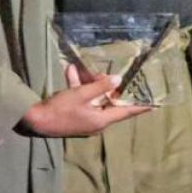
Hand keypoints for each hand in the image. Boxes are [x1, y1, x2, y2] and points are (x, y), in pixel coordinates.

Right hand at [19, 67, 151, 136]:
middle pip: (109, 103)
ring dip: (91, 85)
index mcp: (101, 120)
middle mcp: (96, 122)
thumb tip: (117, 80)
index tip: (155, 104)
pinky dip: (79, 88)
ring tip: (86, 71)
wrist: (36, 121)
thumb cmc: (60, 109)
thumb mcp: (81, 95)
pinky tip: (70, 71)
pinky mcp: (75, 116)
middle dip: (109, 88)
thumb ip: (99, 87)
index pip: (126, 112)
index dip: (140, 107)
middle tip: (110, 76)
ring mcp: (85, 120)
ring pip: (94, 99)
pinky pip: (82, 100)